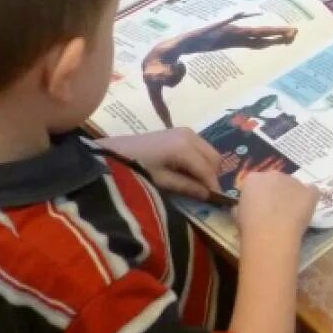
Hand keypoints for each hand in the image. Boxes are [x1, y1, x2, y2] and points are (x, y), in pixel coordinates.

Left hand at [98, 129, 221, 199]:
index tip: (218, 201)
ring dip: (207, 168)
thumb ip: (186, 187)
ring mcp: (187, 131)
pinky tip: (189, 171)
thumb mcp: (160, 181)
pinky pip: (201, 147)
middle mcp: (191, 135)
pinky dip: (200, 160)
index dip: (213, 186)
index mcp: (185, 147)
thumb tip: (209, 195)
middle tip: (205, 193)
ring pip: (209, 152)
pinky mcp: (182, 132)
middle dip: (212, 176)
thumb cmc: (135, 167)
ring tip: (196, 184)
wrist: (115, 151)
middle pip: (214, 158)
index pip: (208, 169)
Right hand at [235, 173, 318, 241]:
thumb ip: (244, 205)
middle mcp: (274, 174)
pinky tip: (305, 209)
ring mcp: (293, 181)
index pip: (257, 182)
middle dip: (276, 193)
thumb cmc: (250, 227)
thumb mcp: (237, 215)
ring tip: (290, 215)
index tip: (259, 207)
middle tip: (275, 211)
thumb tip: (248, 208)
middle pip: (276, 181)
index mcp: (254, 179)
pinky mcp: (309, 190)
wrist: (271, 234)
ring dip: (292, 196)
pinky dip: (309, 198)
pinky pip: (311, 191)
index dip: (259, 195)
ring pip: (294, 186)